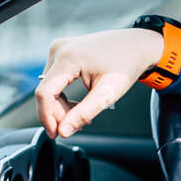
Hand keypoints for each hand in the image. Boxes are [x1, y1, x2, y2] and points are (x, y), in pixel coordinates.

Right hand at [35, 28, 164, 138]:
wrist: (135, 46)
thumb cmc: (125, 66)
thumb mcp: (108, 94)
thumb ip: (84, 113)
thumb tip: (63, 131)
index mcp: (68, 57)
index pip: (44, 93)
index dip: (47, 117)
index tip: (56, 135)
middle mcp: (58, 49)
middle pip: (46, 91)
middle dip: (60, 113)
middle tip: (81, 125)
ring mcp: (58, 48)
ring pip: (49, 87)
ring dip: (62, 105)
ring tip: (85, 114)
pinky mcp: (61, 51)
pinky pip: (54, 79)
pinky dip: (63, 95)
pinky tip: (79, 103)